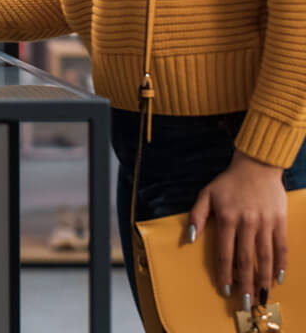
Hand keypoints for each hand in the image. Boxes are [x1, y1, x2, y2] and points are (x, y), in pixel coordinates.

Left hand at [192, 151, 289, 303]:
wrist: (257, 167)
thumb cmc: (228, 183)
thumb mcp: (205, 195)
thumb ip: (196, 216)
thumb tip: (189, 239)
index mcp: (226, 218)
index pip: (225, 252)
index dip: (225, 273)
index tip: (224, 290)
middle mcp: (247, 223)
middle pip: (246, 259)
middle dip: (245, 282)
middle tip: (246, 302)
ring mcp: (265, 223)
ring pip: (265, 256)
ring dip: (264, 278)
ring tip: (263, 295)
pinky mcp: (279, 221)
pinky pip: (281, 246)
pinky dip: (280, 263)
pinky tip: (278, 277)